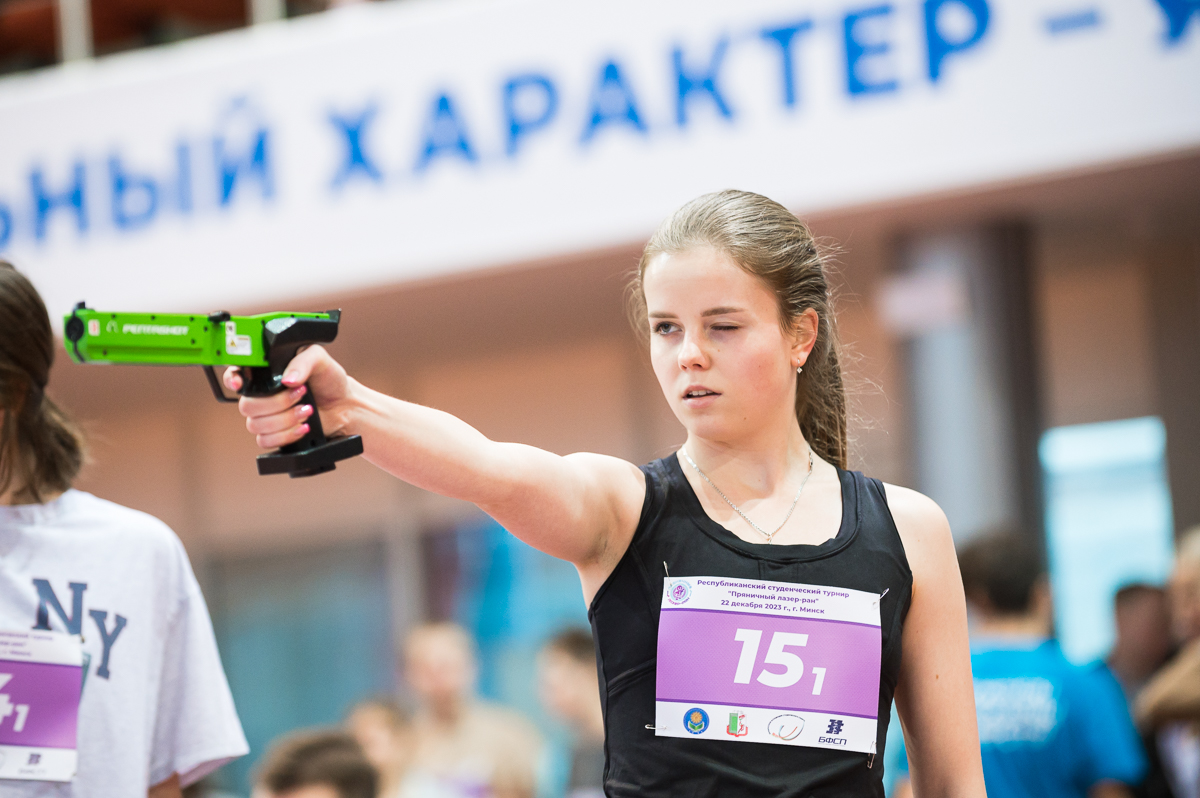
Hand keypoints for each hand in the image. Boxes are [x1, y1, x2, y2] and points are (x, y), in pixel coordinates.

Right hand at [223, 345, 351, 449]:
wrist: (344, 405)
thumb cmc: (329, 379)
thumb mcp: (319, 359)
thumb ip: (302, 362)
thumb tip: (288, 379)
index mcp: (265, 373)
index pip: (235, 374)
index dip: (232, 380)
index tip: (239, 385)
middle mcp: (262, 394)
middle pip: (246, 405)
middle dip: (276, 403)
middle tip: (300, 395)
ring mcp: (266, 416)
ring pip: (255, 425)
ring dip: (284, 420)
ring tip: (306, 411)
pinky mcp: (274, 434)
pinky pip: (265, 441)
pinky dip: (286, 435)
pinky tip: (302, 427)